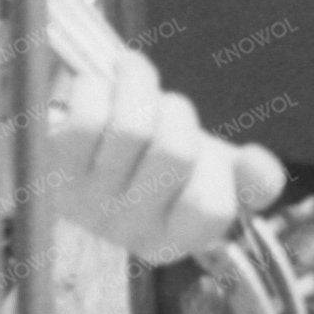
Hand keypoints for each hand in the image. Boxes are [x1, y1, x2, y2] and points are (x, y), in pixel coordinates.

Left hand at [0, 48, 286, 264]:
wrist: (56, 156)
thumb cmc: (140, 161)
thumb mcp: (202, 170)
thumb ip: (246, 177)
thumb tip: (261, 167)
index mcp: (171, 238)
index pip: (212, 211)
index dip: (218, 168)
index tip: (207, 148)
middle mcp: (128, 229)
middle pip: (176, 152)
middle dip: (175, 110)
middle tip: (161, 103)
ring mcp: (87, 201)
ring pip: (132, 129)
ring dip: (138, 84)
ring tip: (130, 75)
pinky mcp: (52, 168)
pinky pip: (88, 119)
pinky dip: (98, 86)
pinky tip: (96, 84)